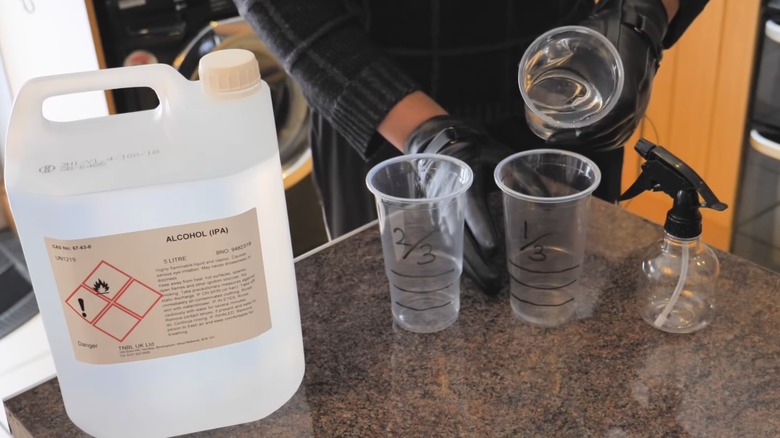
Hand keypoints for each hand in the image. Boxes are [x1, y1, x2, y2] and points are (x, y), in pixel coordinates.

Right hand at [404, 115, 509, 293]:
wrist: (443, 144)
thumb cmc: (478, 150)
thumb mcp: (501, 155)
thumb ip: (524, 177)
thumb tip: (550, 202)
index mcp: (465, 183)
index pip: (472, 210)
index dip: (481, 230)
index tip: (493, 251)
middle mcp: (449, 203)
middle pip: (460, 239)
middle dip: (477, 264)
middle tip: (495, 284)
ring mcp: (442, 215)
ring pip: (454, 247)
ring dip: (470, 271)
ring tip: (489, 289)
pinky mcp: (442, 223)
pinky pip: (451, 246)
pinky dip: (463, 264)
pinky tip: (476, 279)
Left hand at [548, 0, 668, 152]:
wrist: (643, 25)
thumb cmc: (618, 30)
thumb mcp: (592, 38)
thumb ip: (568, 50)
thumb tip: (537, 60)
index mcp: (629, 85)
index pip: (611, 120)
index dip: (587, 133)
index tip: (562, 135)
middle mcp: (638, 99)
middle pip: (613, 134)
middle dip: (584, 142)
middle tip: (556, 140)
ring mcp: (641, 104)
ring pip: (620, 136)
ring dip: (595, 145)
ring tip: (569, 143)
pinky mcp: (640, 104)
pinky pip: (625, 130)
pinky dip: (607, 140)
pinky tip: (591, 141)